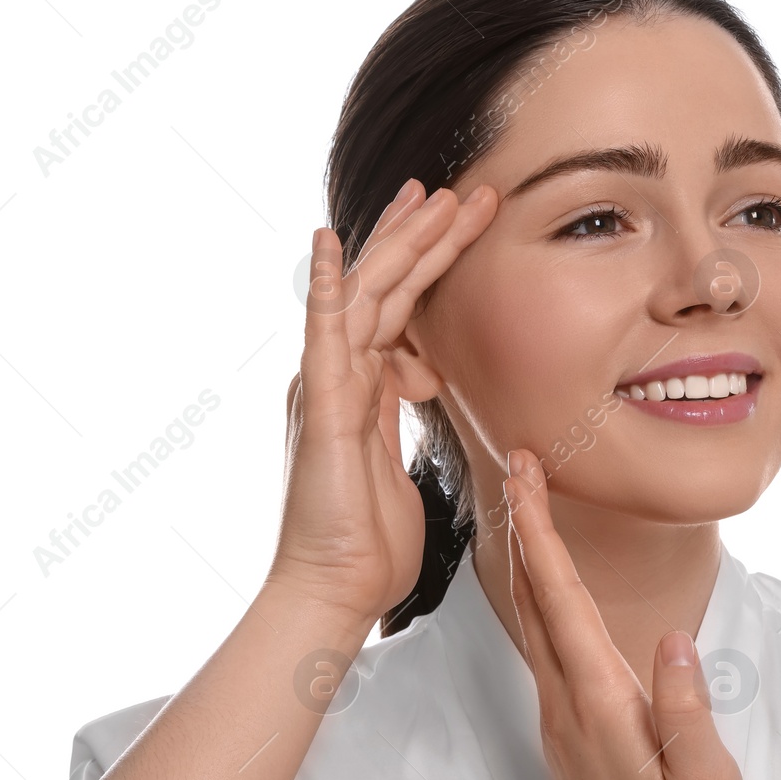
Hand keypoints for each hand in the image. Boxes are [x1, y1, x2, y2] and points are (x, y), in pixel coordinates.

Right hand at [267, 179, 496, 623]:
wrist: (335, 590)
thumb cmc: (366, 546)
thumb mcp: (398, 465)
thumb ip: (401, 419)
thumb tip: (417, 386)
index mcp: (360, 391)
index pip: (398, 310)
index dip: (425, 263)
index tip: (454, 222)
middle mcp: (338, 379)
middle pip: (385, 289)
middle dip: (423, 237)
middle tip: (460, 189)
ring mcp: (326, 388)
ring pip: (366, 297)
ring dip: (401, 244)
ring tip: (436, 196)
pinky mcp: (321, 408)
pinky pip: (323, 335)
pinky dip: (326, 285)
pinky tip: (329, 241)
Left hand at [501, 448, 748, 779]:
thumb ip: (688, 714)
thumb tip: (673, 639)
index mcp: (600, 702)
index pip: (560, 598)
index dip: (539, 531)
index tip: (525, 474)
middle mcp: (566, 703)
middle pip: (531, 598)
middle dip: (521, 526)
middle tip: (516, 464)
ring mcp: (560, 719)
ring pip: (530, 623)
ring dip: (524, 561)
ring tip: (524, 509)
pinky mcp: (567, 732)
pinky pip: (541, 649)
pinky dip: (535, 601)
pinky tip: (545, 590)